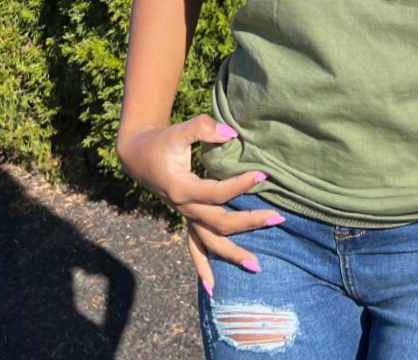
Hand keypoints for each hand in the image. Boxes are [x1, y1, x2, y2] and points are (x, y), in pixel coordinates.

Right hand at [116, 113, 284, 295]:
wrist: (139, 155)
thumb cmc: (162, 141)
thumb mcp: (181, 130)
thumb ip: (203, 128)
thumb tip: (232, 134)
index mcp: (182, 188)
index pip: (217, 193)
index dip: (240, 185)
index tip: (263, 175)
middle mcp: (184, 208)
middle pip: (220, 223)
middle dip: (250, 222)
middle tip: (278, 217)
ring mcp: (185, 216)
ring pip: (209, 242)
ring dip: (232, 255)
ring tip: (257, 267)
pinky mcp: (187, 218)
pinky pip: (194, 248)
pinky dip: (203, 267)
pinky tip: (213, 289)